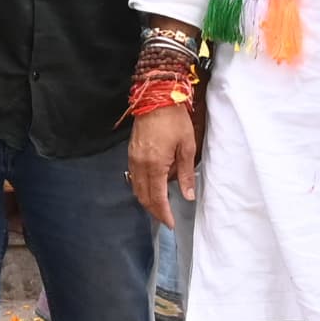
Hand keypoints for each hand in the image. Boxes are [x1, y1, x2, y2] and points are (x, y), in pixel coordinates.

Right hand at [128, 99, 196, 229]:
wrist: (156, 97)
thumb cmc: (174, 120)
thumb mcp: (187, 146)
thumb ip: (186, 173)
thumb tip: (188, 195)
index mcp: (155, 165)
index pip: (157, 197)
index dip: (163, 213)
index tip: (171, 223)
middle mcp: (140, 164)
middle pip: (143, 197)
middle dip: (154, 211)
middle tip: (166, 219)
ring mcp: (133, 158)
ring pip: (136, 188)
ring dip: (147, 201)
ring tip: (160, 207)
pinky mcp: (131, 153)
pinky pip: (133, 177)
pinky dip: (142, 188)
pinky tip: (152, 188)